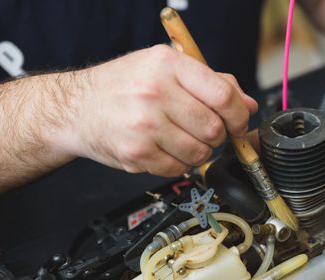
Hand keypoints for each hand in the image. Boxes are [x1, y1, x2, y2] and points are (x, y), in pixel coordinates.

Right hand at [59, 44, 257, 176]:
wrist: (76, 108)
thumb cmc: (123, 86)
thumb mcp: (165, 69)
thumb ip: (211, 83)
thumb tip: (248, 105)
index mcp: (167, 65)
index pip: (223, 95)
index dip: (239, 115)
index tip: (239, 123)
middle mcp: (154, 93)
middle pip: (214, 128)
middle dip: (217, 135)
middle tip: (204, 131)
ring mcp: (144, 125)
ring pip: (200, 153)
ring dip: (199, 152)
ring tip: (181, 140)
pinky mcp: (136, 153)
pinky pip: (179, 169)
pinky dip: (179, 164)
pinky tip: (164, 149)